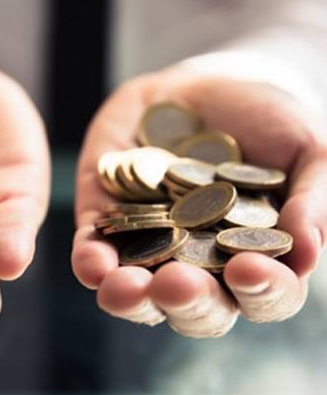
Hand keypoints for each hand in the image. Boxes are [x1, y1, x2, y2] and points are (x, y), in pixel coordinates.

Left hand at [72, 68, 326, 336]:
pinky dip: (90, 263)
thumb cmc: (267, 121)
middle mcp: (202, 266)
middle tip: (178, 285)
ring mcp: (151, 249)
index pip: (265, 295)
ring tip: (124, 288)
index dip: (261, 292)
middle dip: (187, 302)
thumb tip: (307, 251)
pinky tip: (91, 263)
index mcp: (255, 258)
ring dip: (130, 298)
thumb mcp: (306, 149)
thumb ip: (314, 199)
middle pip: (197, 308)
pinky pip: (93, 256)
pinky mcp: (108, 225)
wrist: (206, 87)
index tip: (249, 269)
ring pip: (139, 295)